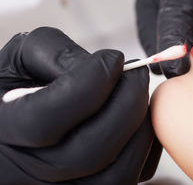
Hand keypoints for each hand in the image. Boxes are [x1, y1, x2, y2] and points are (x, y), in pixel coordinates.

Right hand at [0, 27, 160, 183]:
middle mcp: (26, 176)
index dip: (90, 84)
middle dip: (126, 103)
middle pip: (91, 151)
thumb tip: (105, 66)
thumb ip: (54, 53)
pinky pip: (133, 175)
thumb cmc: (15, 88)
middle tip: (137, 73)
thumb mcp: (18, 61)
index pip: (46, 120)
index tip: (113, 58)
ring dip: (140, 124)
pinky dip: (145, 144)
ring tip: (137, 93)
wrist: (15, 124)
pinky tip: (137, 116)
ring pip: (119, 171)